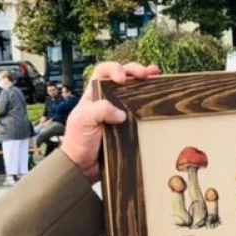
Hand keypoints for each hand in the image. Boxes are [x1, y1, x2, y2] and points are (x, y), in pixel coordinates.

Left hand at [60, 60, 161, 180]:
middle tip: (146, 74)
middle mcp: (107, 100)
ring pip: (133, 91)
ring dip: (146, 81)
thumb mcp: (83, 120)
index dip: (114, 69)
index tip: (122, 79)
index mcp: (93, 95)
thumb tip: (122, 113)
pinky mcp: (127, 125)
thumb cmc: (77, 142)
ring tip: (156, 75)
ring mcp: (117, 112)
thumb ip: (100, 110)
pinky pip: (139, 110)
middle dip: (135, 71)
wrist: (82, 166)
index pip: (103, 71)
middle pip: (123, 76)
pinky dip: (148, 102)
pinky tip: (157, 95)